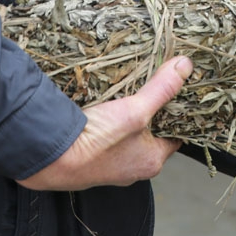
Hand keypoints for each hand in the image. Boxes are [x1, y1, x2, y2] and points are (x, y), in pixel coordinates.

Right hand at [18, 55, 192, 190]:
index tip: (177, 93)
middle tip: (151, 88)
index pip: (174, 134)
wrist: (50, 158)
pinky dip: (108, 123)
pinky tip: (103, 108)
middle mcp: (134, 167)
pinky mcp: (92, 159)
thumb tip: (185, 67)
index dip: (177, 113)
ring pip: (128, 136)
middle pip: (151, 135)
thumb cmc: (95, 143)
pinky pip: (108, 138)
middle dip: (151, 113)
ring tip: (127, 94)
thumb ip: (161, 89)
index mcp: (152, 160)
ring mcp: (111, 166)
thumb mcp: (135, 110)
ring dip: (127, 118)